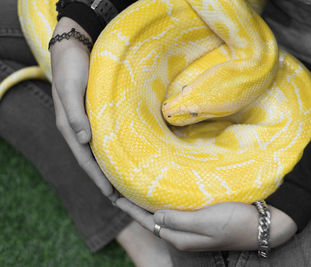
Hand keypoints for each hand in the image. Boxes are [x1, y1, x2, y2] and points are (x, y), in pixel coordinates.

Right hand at [50, 17, 116, 199]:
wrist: (75, 48)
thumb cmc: (71, 67)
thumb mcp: (70, 89)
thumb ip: (74, 115)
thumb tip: (83, 140)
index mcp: (70, 128)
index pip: (85, 160)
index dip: (98, 179)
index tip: (112, 197)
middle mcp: (80, 130)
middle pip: (94, 162)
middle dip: (107, 181)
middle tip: (126, 199)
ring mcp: (90, 124)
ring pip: (102, 153)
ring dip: (113, 170)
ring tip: (129, 185)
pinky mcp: (99, 116)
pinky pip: (108, 139)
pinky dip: (117, 152)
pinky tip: (128, 158)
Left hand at [116, 199, 297, 251]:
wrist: (265, 225)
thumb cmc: (237, 222)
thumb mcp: (206, 223)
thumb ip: (178, 220)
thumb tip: (153, 216)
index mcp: (179, 237)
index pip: (145, 220)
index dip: (128, 207)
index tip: (111, 192)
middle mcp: (182, 233)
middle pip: (151, 216)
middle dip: (135, 202)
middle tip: (121, 182)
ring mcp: (192, 225)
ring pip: (163, 210)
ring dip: (150, 198)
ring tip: (137, 181)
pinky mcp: (202, 216)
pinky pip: (177, 206)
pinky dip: (166, 196)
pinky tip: (164, 186)